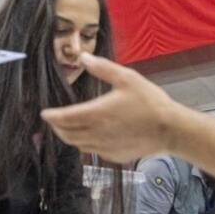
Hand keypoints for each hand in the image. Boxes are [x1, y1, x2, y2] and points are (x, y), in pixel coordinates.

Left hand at [41, 54, 179, 162]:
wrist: (170, 129)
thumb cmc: (150, 101)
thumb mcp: (127, 78)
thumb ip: (102, 68)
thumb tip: (82, 57)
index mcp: (96, 113)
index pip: (64, 118)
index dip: (52, 116)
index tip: (44, 113)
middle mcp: (96, 133)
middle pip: (67, 134)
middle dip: (57, 127)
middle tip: (54, 120)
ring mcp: (105, 147)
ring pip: (79, 145)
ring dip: (70, 136)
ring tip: (68, 128)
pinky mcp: (114, 156)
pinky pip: (93, 151)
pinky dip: (86, 144)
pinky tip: (91, 136)